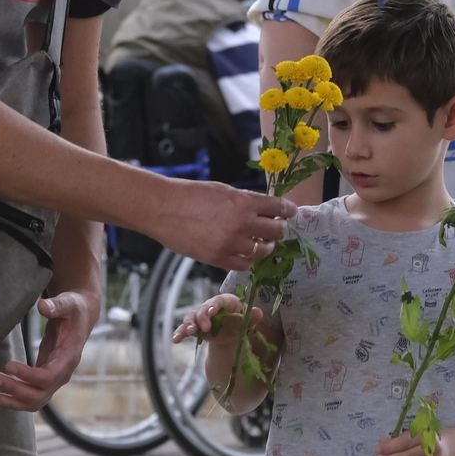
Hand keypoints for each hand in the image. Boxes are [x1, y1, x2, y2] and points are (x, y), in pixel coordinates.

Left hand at [0, 291, 95, 411]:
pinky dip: (12, 402)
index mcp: (69, 358)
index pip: (49, 377)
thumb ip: (56, 306)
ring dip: (12, 402)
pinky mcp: (44, 379)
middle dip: (15, 390)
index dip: (28, 375)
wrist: (80, 318)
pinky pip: (29, 396)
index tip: (8, 364)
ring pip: (34, 401)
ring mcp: (54, 380)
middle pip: (39, 395)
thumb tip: (41, 306)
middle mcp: (62, 374)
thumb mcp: (68, 303)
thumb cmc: (74, 310)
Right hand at [148, 181, 294, 271]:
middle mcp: (242, 224)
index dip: (288, 211)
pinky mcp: (218, 258)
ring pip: (263, 251)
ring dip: (266, 246)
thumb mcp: (223, 191)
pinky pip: (244, 264)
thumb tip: (262, 210)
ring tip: (263, 243)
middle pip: (276, 231)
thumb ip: (244, 201)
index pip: (278, 208)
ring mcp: (231, 243)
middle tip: (276, 228)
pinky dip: (248, 260)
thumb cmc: (190, 194)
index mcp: (244, 202)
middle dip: (279, 229)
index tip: (291, 212)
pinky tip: (246, 254)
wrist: (163, 208)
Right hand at [172, 293, 260, 342]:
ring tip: (189, 332)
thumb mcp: (248, 321)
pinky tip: (176, 339)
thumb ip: (252, 316)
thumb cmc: (241, 322)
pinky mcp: (195, 327)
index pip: (219, 300)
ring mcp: (201, 317)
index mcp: (226, 301)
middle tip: (205, 328)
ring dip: (189, 323)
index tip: (213, 311)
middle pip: (203, 308)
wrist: (232, 334)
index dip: (215, 304)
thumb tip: (258, 312)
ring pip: (191, 316)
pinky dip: (180, 332)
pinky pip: (185, 328)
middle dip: (202, 317)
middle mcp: (211, 306)